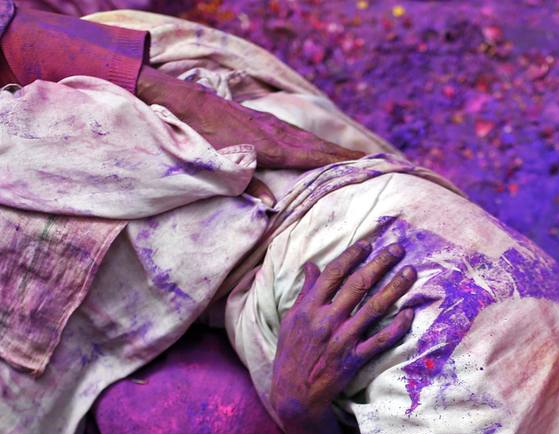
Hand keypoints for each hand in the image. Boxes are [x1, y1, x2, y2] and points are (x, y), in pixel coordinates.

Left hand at [136, 66, 359, 171]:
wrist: (184, 100)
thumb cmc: (200, 135)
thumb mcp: (220, 165)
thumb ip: (247, 185)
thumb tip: (271, 206)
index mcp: (272, 147)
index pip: (314, 157)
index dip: (340, 162)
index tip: (366, 165)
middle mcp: (277, 134)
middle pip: (319, 147)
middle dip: (346, 155)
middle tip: (374, 162)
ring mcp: (272, 125)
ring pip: (309, 139)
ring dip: (332, 148)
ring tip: (353, 157)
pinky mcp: (264, 121)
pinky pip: (298, 134)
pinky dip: (314, 142)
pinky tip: (316, 146)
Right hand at [270, 240, 416, 425]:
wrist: (294, 394)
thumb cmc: (292, 354)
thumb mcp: (291, 320)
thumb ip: (305, 293)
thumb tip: (312, 266)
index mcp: (309, 308)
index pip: (334, 273)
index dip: (352, 256)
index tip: (368, 244)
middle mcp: (326, 320)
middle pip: (357, 285)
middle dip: (380, 263)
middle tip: (397, 249)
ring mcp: (342, 340)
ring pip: (373, 308)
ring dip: (394, 288)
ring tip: (410, 272)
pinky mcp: (354, 359)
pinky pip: (380, 340)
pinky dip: (396, 327)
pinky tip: (409, 313)